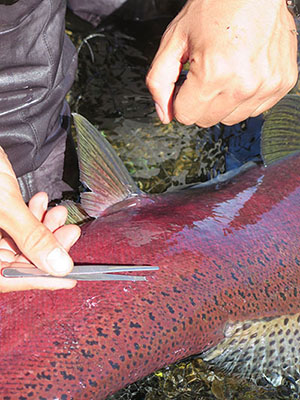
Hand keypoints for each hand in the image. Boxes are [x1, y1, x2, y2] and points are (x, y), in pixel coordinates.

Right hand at [0, 147, 80, 291]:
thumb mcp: (3, 205)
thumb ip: (32, 237)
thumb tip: (60, 266)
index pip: (7, 279)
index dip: (39, 280)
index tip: (68, 278)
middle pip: (16, 260)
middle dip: (47, 245)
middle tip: (70, 232)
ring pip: (18, 241)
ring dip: (42, 226)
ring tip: (58, 211)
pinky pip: (12, 224)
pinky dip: (30, 214)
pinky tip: (42, 201)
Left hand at [146, 0, 297, 126]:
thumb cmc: (216, 6)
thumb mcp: (174, 39)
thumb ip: (160, 81)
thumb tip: (164, 114)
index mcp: (214, 73)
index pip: (186, 116)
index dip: (180, 100)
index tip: (186, 83)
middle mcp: (243, 84)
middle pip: (207, 120)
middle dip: (199, 102)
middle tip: (204, 74)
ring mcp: (266, 85)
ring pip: (230, 118)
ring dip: (222, 102)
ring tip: (225, 72)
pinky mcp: (282, 83)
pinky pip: (253, 109)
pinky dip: (244, 97)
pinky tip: (242, 74)